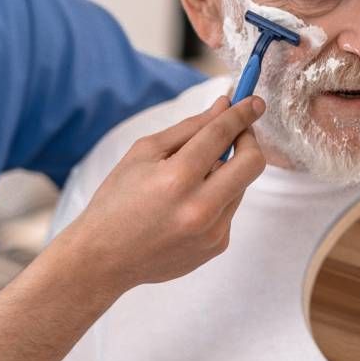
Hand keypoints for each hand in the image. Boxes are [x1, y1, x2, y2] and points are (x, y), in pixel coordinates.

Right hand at [63, 96, 265, 294]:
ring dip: (227, 172)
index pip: (221, 134)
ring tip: (191, 179)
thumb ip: (189, 128)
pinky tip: (185, 207)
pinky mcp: (217, 246)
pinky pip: (230, 208)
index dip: (241, 113)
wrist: (104, 258)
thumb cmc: (117, 200)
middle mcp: (200, 207)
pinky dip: (216, 197)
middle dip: (249, 140)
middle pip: (252, 163)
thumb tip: (223, 106)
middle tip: (236, 133)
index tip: (255, 101)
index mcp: (176, 178)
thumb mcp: (143, 153)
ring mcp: (212, 231)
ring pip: (241, 186)